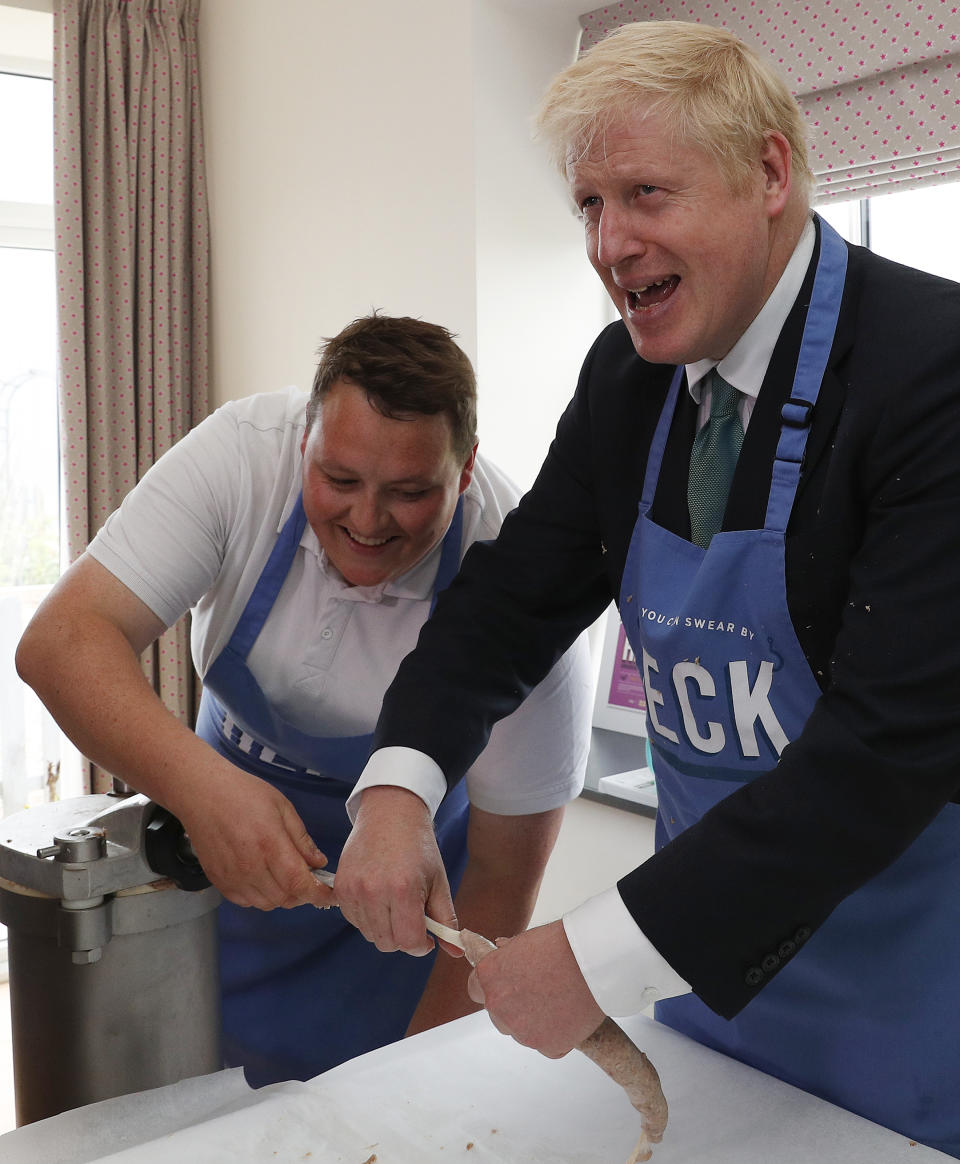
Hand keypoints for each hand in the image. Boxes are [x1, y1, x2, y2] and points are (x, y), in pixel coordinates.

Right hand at [172, 760, 333, 910]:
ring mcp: (232, 877)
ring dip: (282, 896)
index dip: (319, 894)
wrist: (202, 793)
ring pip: (267, 904)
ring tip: (284, 875)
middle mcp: (251, 866)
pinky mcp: (219, 881)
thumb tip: (319, 862)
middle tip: (307, 877)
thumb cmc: (243, 794)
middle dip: (303, 893)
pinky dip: (260, 896)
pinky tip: (262, 876)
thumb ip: (302, 839)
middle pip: (285, 898)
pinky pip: (246, 902)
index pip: (300, 884)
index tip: (330, 894)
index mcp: (270, 845)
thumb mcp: (282, 808)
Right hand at [335, 786, 457, 956]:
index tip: (427, 936)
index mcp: (403, 890)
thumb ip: (446, 919)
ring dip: (385, 928)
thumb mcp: (439, 880)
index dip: (422, 945)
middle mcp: (373, 892)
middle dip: (404, 936)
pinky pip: (355, 921)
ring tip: (395, 901)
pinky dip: (368, 917)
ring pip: (371, 935)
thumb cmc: (418, 846)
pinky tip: (379, 896)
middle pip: (388, 943)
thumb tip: (457, 951)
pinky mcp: (340, 888)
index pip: (409, 942)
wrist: (390, 813)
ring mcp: (353, 890)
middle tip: (412, 914)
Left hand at [467, 920, 604, 1057]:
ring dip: (533, 1021)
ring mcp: (521, 1030)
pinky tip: (569, 1013)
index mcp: (488, 977)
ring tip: (558, 1000)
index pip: (475, 989)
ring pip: (521, 1031)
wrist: (593, 960)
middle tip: (538, 991)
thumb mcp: (524, 943)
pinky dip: (556, 1033)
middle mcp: (498, 1006)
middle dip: (513, 1006)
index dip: (493, 986)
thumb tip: (497, 954)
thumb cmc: (561, 944)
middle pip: (498, 1014)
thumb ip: (506, 959)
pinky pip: (546, 1044)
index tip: (506, 984)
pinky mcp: (547, 1046)